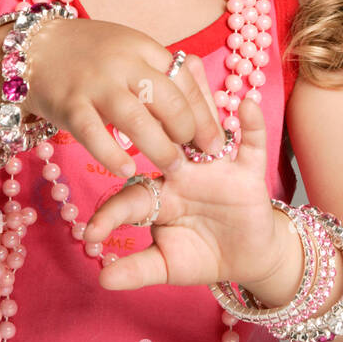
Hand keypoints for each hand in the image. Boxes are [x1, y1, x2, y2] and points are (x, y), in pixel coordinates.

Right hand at [18, 16, 227, 176]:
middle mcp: (123, 62)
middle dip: (187, 131)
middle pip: (167, 99)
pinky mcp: (69, 103)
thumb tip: (194, 115)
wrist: (33, 48)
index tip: (215, 142)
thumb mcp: (129, 53)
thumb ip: (157, 77)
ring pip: (136, 119)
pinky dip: (113, 154)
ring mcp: (95, 82)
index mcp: (144, 48)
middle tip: (195, 156)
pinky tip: (128, 171)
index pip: (185, 82)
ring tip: (172, 167)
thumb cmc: (90, 56)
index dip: (204, 115)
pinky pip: (94, 133)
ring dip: (159, 147)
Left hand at [81, 96, 284, 291]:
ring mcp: (215, 168)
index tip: (92, 233)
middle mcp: (183, 171)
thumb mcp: (168, 266)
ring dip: (201, 96)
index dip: (112, 213)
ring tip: (190, 62)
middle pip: (163, 139)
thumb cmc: (202, 255)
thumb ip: (137, 270)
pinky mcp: (247, 171)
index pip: (131, 196)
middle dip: (150, 121)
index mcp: (158, 195)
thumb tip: (102, 279)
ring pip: (205, 127)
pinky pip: (250, 143)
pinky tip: (246, 103)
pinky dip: (250, 124)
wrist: (248, 260)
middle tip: (131, 101)